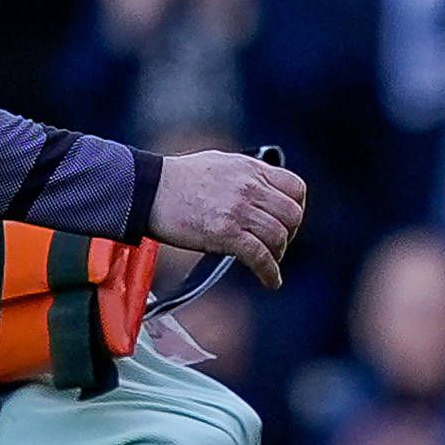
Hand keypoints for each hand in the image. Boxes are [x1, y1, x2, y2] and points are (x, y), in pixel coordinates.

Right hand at [150, 149, 306, 286]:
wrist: (148, 189)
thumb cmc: (176, 178)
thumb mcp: (220, 164)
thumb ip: (245, 176)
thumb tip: (261, 191)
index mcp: (250, 169)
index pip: (295, 188)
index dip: (296, 208)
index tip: (288, 221)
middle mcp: (249, 187)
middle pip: (292, 215)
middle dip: (289, 234)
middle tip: (278, 244)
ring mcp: (239, 210)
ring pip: (278, 237)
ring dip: (277, 254)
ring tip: (268, 262)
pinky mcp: (226, 233)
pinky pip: (260, 257)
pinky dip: (270, 273)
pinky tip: (270, 281)